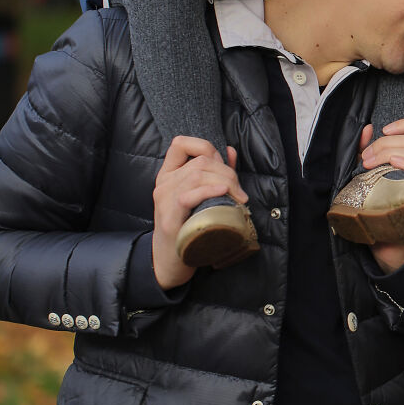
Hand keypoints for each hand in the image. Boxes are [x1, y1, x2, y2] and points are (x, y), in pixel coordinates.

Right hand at [152, 137, 247, 288]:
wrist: (170, 261)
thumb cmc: (189, 227)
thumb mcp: (200, 196)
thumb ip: (214, 173)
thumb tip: (230, 151)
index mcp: (169, 175)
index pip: (180, 144)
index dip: (205, 147)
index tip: (223, 164)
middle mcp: (164, 184)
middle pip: (200, 161)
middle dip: (227, 172)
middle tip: (239, 191)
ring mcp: (164, 200)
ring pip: (197, 175)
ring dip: (225, 182)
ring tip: (237, 198)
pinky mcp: (169, 218)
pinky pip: (188, 196)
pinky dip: (209, 191)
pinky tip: (223, 193)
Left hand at [359, 119, 403, 272]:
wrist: (385, 241)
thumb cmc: (378, 206)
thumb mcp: (369, 173)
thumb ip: (367, 150)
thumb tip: (367, 128)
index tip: (384, 130)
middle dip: (384, 144)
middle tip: (365, 159)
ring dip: (388, 152)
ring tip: (369, 165)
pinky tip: (393, 165)